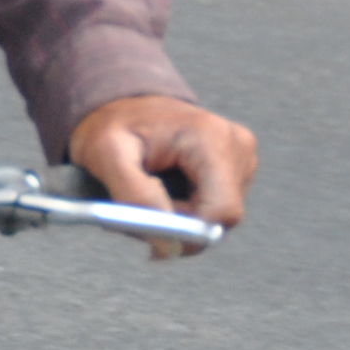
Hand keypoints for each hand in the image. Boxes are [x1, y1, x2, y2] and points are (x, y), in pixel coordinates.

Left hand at [69, 95, 258, 255]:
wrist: (128, 107)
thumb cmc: (115, 127)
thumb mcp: (107, 155)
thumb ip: (134, 197)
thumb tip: (168, 242)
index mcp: (211, 137)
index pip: (224, 210)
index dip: (189, 232)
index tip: (154, 231)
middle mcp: (237, 147)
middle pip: (220, 220)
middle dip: (180, 227)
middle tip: (144, 211)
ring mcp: (242, 158)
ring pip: (217, 221)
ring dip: (181, 220)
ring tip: (152, 193)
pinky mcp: (239, 170)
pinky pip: (216, 211)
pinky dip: (188, 213)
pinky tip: (167, 191)